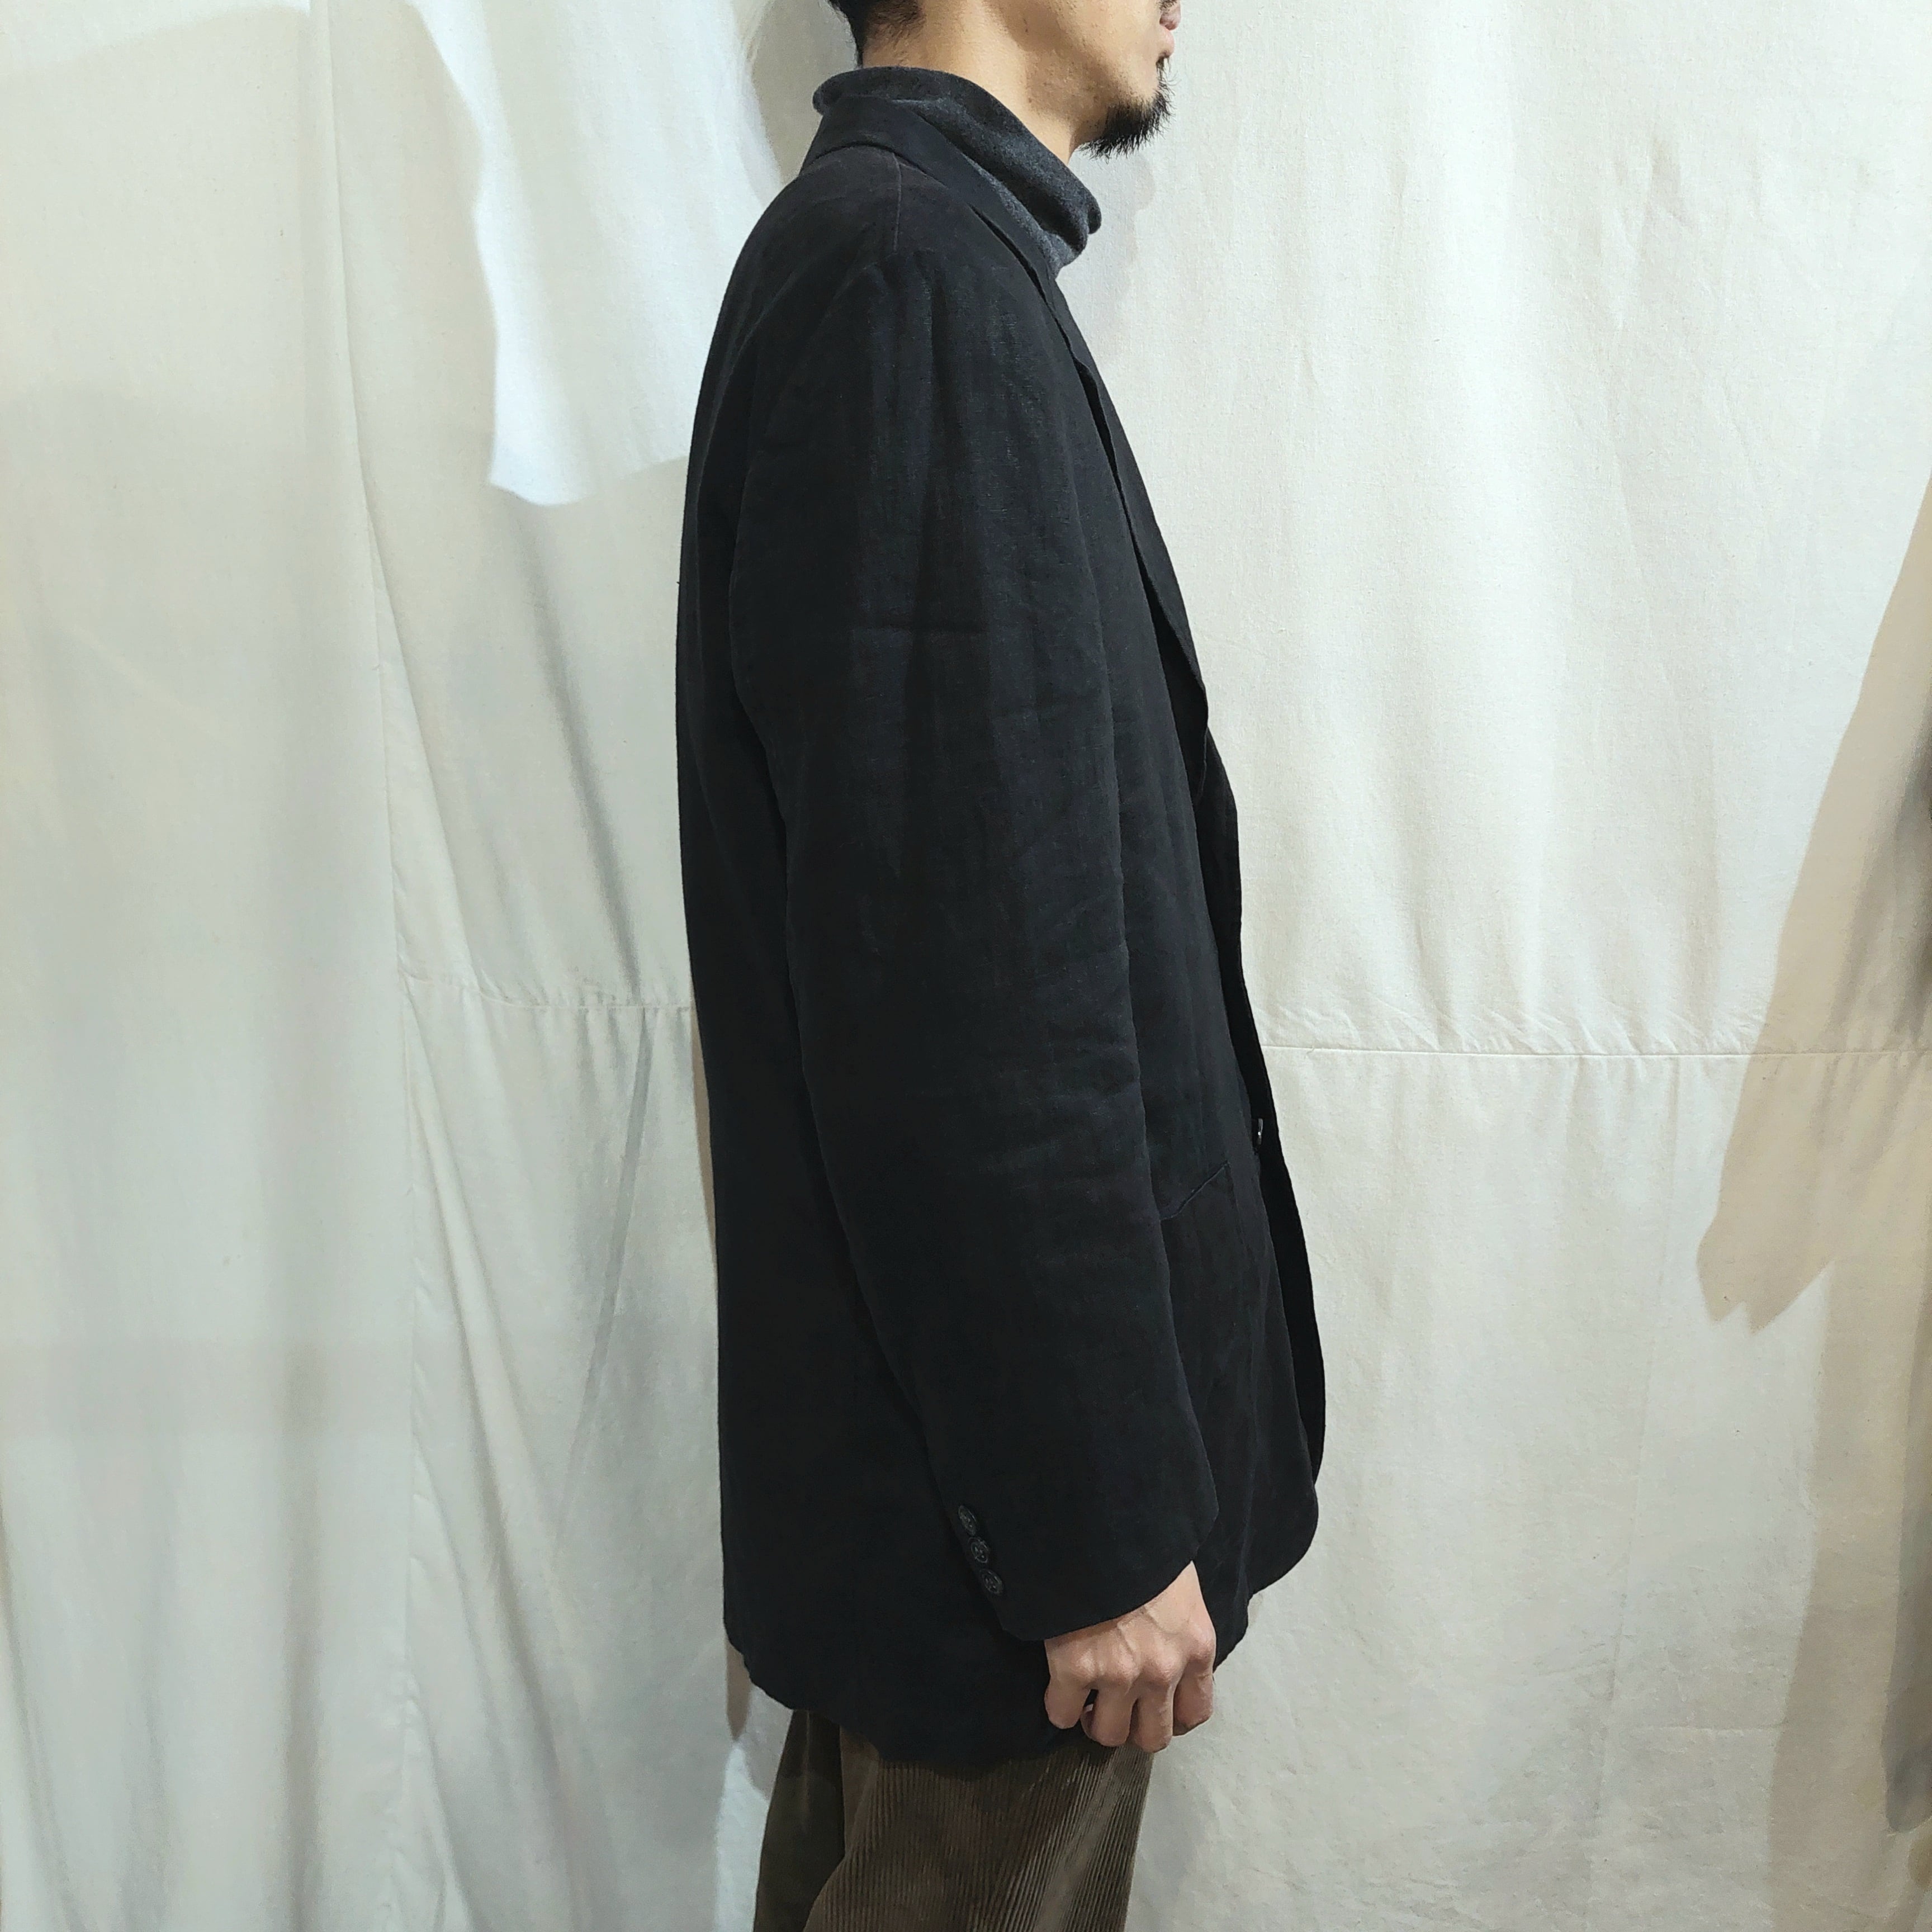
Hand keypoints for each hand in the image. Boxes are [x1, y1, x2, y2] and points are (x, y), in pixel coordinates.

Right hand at [1041, 1561, 1215, 1751]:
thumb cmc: (1145, 1544)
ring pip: (1109, 1734)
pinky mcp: (1075, 1670)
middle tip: (1116, 1707)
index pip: (1195, 1713)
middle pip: (1154, 1737)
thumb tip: (1165, 1641)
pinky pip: (1061, 1714)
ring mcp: (1119, 1675)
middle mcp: (1163, 1671)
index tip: (1153, 1708)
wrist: (1101, 1523)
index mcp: (1196, 1647)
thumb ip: (1179, 1626)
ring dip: (1096, 1721)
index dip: (1171, 1718)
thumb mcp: (1181, 1586)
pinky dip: (1059, 1707)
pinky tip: (1058, 1687)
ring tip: (1085, 1702)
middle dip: (1133, 1727)